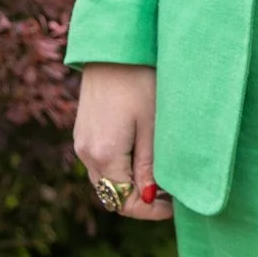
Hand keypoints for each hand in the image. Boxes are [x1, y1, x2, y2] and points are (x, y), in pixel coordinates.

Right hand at [72, 62, 174, 221]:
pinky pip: (100, 163)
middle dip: (141, 199)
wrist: (114, 46)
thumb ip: (149, 166)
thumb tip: (151, 198)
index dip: (151, 210)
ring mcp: (81, 142)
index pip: (124, 202)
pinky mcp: (83, 132)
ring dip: (130, 184)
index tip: (176, 205)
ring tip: (161, 174)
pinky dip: (119, 169)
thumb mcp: (153, 126)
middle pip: (112, 195)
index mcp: (104, 155)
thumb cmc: (140, 81)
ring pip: (105, 180)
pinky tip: (142, 155)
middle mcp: (86, 153)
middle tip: (172, 192)